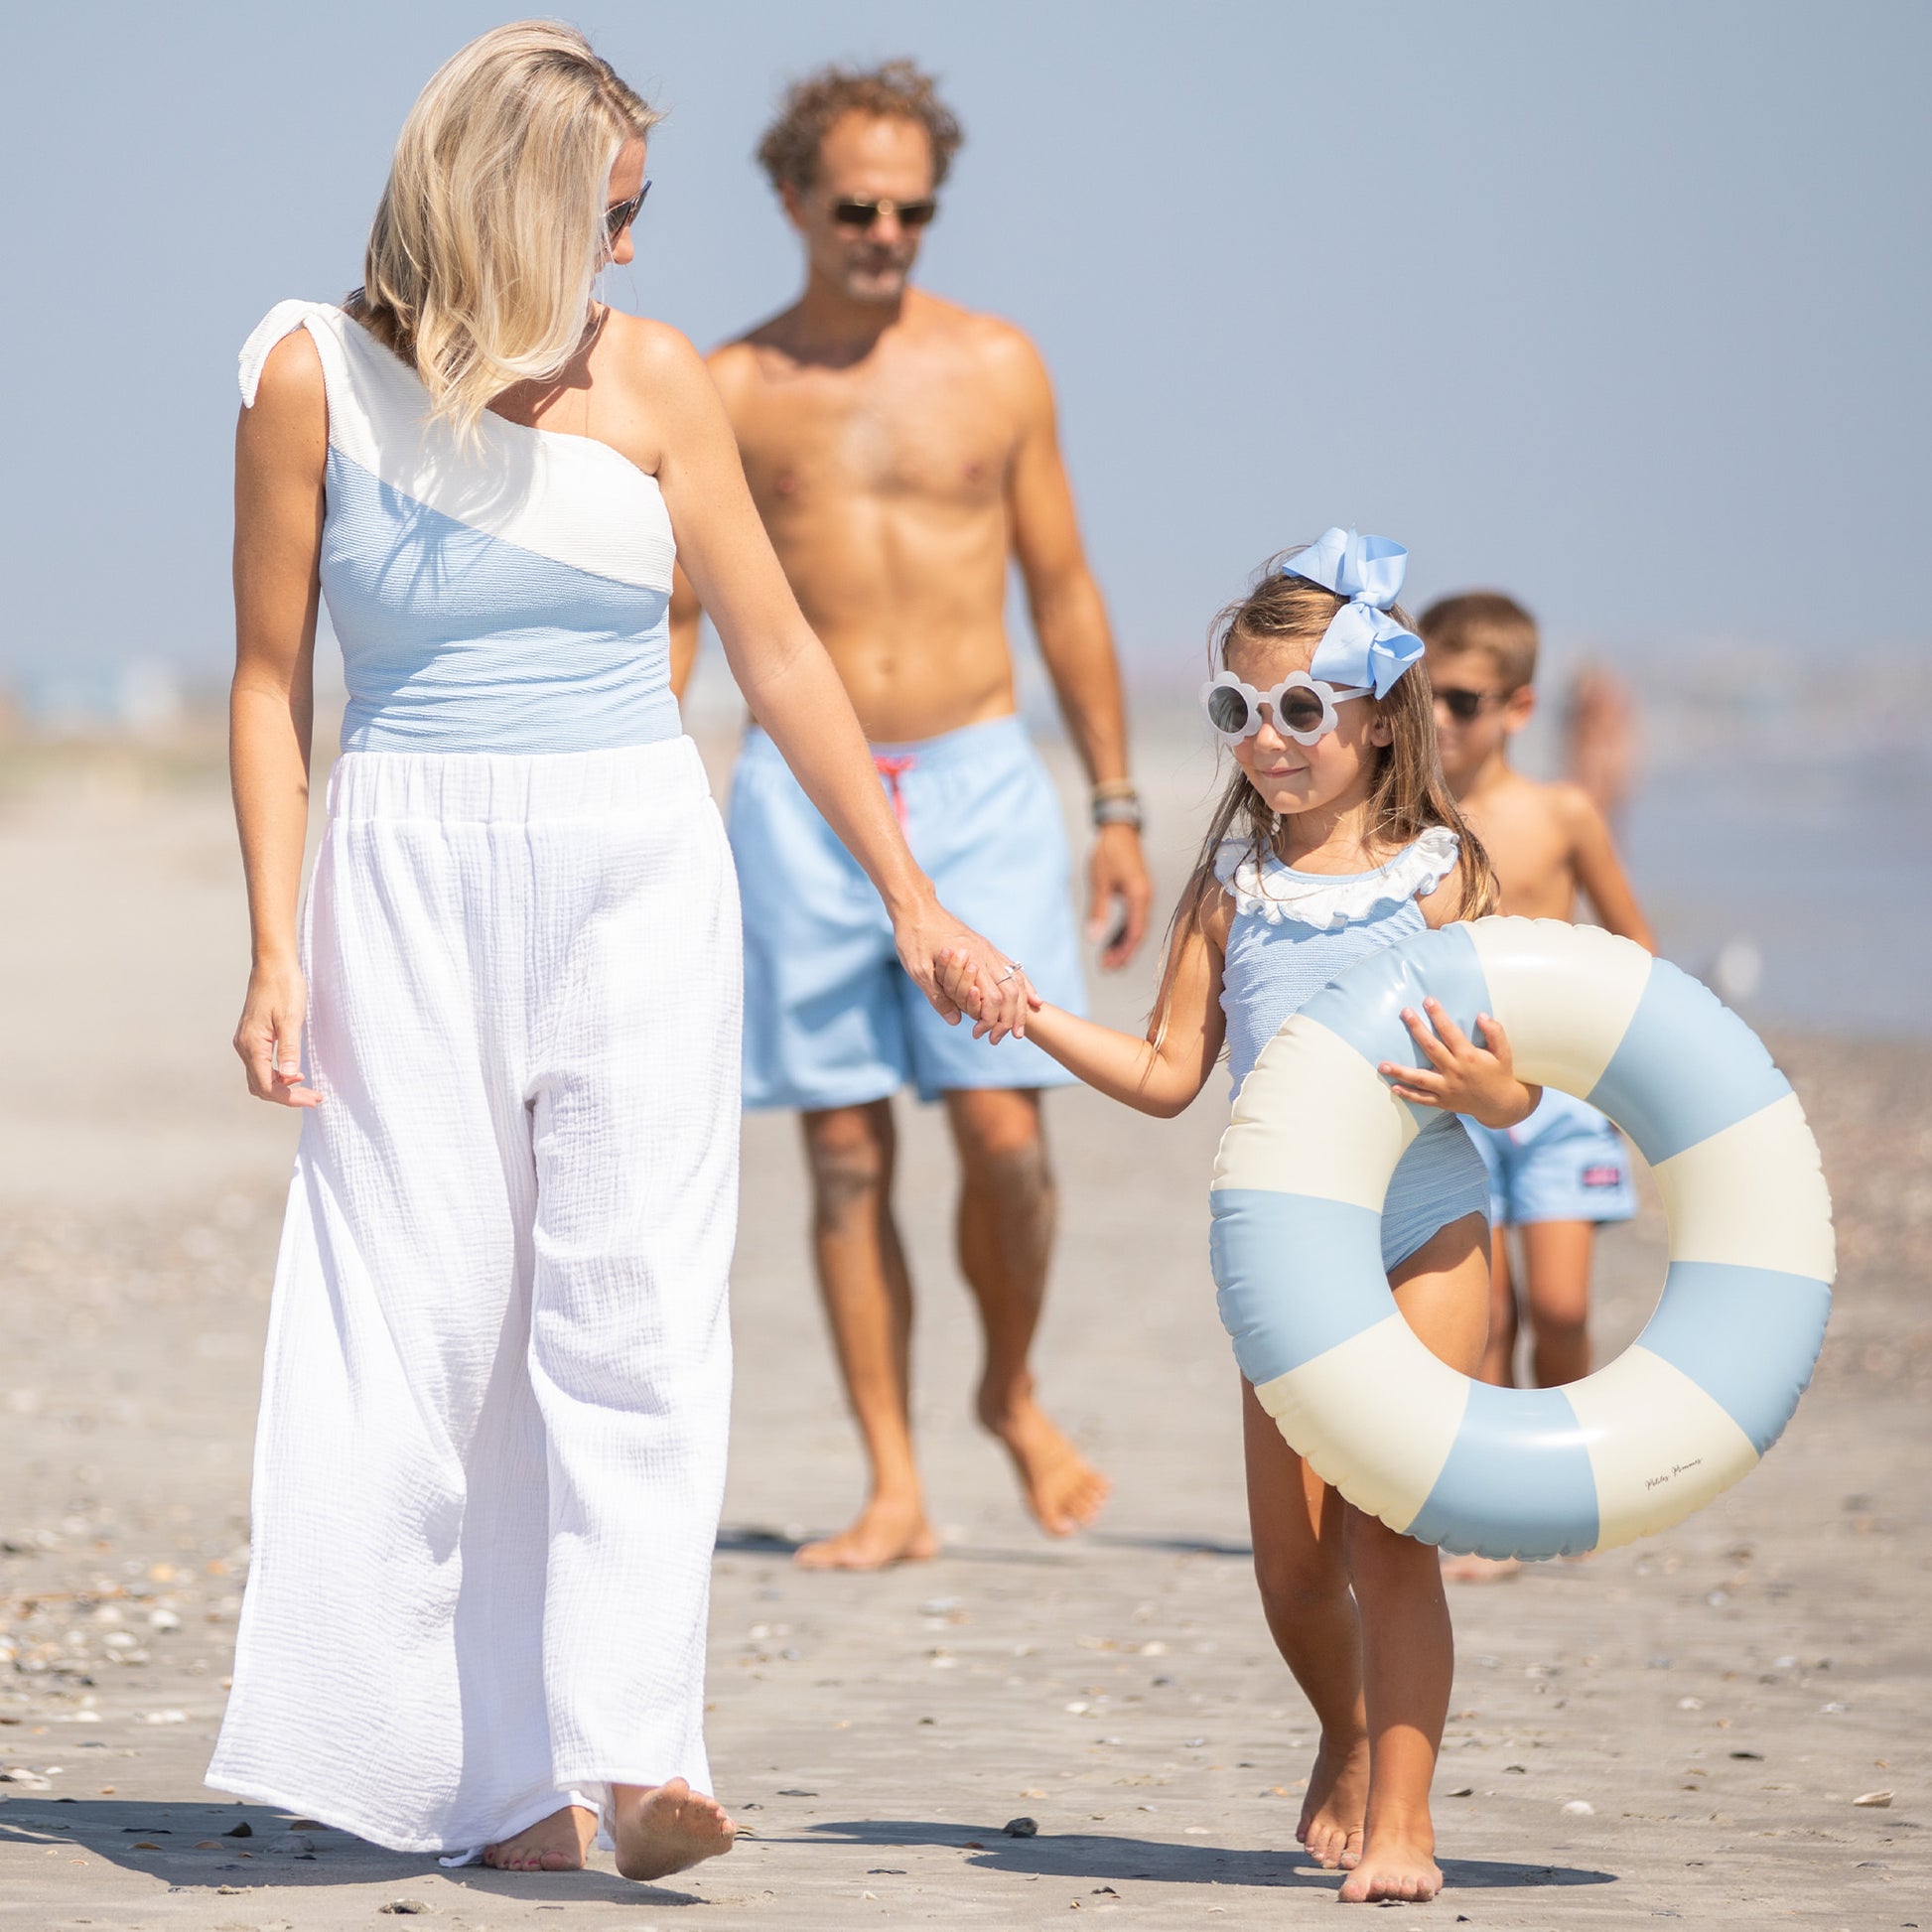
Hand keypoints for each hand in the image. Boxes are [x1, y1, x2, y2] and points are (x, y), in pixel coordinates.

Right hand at [234, 962, 319, 1106]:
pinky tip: (294, 1074)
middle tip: (314, 1098)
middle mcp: (244, 1047)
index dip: (289, 1098)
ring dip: (281, 1088)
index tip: (314, 1099)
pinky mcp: (252, 1037)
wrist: (272, 964)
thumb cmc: (284, 987)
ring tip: (307, 1090)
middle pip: (261, 1086)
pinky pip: (260, 1066)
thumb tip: (290, 1078)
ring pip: (259, 1078)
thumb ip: (289, 1049)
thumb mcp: (291, 1019)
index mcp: (252, 1045)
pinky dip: (276, 1076)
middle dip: (287, 1097)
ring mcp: (246, 1042)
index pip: (267, 1085)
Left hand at [891, 897, 1030, 1042]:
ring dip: (1021, 1006)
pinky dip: (1025, 986)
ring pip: (1016, 980)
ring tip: (1021, 1027)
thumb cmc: (913, 937)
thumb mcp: (917, 970)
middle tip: (1008, 1038)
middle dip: (1012, 1018)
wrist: (916, 907)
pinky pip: (1012, 968)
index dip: (990, 1020)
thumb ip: (937, 995)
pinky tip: (1033, 999)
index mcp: (969, 959)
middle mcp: (984, 954)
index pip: (991, 998)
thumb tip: (956, 1021)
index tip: (981, 1035)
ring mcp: (988, 949)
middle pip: (1010, 992)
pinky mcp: (986, 947)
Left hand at [1087, 823, 1152, 970]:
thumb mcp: (1099, 882)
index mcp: (1140, 896)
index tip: (1110, 965)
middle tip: (1106, 968)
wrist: (1119, 830)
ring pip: (1136, 928)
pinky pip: (1133, 919)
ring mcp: (1143, 896)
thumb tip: (1093, 939)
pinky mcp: (1138, 893)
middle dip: (1123, 953)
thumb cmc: (1108, 852)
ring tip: (1107, 960)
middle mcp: (1146, 898)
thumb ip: (1098, 911)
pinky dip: (1123, 932)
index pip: (1135, 933)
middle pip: (1137, 934)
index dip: (1124, 952)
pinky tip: (1110, 941)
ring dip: (1122, 944)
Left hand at [1379, 998, 1537, 1129]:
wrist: (1502, 1105)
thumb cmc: (1501, 1074)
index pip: (1450, 1032)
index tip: (1428, 1000)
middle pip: (1431, 1048)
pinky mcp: (1443, 1101)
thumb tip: (1481, 1015)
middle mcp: (1455, 1072)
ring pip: (1420, 1078)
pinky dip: (1408, 1095)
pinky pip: (1423, 1099)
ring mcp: (1447, 1088)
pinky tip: (1393, 1088)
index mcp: (1469, 1056)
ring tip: (1382, 1065)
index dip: (1438, 1015)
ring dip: (1400, 1071)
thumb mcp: (1504, 1053)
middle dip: (1417, 1029)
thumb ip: (1495, 1033)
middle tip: (1405, 1012)